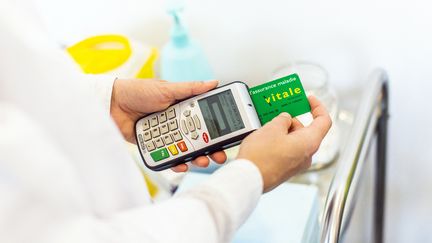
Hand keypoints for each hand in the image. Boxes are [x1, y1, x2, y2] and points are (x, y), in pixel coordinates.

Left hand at [110, 78, 226, 171]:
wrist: (111, 104)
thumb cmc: (138, 91)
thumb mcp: (166, 88)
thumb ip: (190, 88)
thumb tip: (213, 82)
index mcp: (182, 107)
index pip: (204, 119)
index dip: (216, 128)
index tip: (228, 135)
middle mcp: (177, 121)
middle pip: (198, 137)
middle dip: (210, 147)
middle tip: (219, 155)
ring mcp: (167, 134)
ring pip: (186, 148)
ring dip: (196, 157)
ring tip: (202, 161)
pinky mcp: (155, 145)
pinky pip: (169, 156)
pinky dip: (176, 162)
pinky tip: (183, 165)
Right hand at [237, 96, 331, 192]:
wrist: (249, 179)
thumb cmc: (261, 157)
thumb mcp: (272, 128)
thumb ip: (283, 119)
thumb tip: (286, 119)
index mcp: (309, 143)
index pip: (324, 121)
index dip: (318, 107)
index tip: (309, 99)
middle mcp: (306, 155)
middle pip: (305, 131)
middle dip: (292, 120)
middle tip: (278, 111)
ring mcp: (295, 164)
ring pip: (294, 141)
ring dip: (283, 130)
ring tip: (267, 125)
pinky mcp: (285, 169)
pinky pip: (286, 150)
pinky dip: (278, 141)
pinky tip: (265, 137)